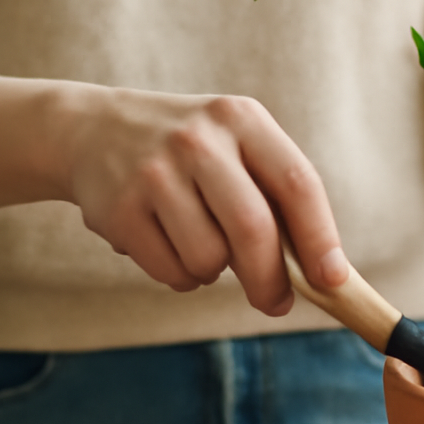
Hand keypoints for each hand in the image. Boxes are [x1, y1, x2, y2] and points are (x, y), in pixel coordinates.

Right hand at [63, 88, 347, 314]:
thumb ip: (276, 197)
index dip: (320, 237)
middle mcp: (199, 140)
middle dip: (271, 279)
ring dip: (215, 273)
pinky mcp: (119, 209)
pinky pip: (171, 271)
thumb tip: (322, 273)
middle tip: (276, 303)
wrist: (91, 130)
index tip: (332, 279)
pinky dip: (182, 277)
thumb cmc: (189, 153)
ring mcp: (154, 172)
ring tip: (203, 248)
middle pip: (253, 228)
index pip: (297, 182)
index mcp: (242, 120)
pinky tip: (169, 246)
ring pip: (209, 258)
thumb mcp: (234, 146)